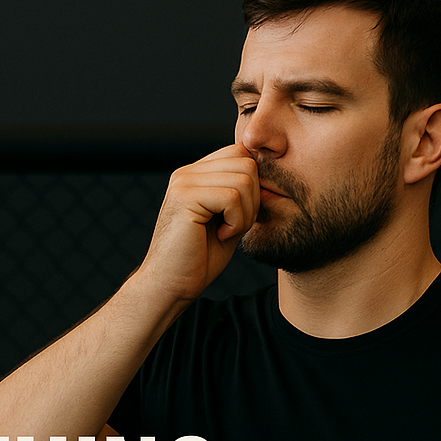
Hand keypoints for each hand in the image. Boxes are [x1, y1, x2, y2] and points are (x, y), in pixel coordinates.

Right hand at [138, 143, 259, 301]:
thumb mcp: (228, 221)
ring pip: (243, 179)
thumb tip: (269, 179)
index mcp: (196, 175)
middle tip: (236, 226)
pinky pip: (232, 197)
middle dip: (253, 199)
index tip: (240, 217)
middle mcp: (187, 173)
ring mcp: (184, 182)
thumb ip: (241, 197)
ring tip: (227, 232)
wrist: (171, 286)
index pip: (240, 154)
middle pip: (246, 162)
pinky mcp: (185, 197)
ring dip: (245, 213)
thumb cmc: (199, 260)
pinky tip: (221, 235)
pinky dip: (236, 221)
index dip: (252, 186)